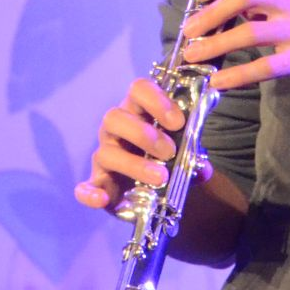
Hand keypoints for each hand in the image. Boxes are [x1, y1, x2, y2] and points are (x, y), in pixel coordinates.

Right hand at [74, 77, 193, 212]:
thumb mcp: (184, 153)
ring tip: (160, 177)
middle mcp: (116, 130)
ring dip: (134, 164)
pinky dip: (90, 193)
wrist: (155, 189)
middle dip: (143, 134)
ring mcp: (105, 156)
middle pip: (115, 117)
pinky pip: (86, 187)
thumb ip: (193, 156)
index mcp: (137, 112)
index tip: (178, 122)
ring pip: (106, 152)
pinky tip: (101, 199)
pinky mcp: (99, 184)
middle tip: (169, 151)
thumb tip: (203, 169)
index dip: (156, 100)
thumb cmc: (166, 159)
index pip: (138, 90)